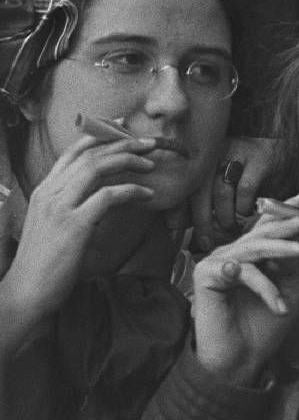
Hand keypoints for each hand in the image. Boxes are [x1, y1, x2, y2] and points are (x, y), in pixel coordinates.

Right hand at [2, 134, 156, 349]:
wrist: (27, 293)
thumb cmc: (44, 264)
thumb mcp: (53, 225)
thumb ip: (69, 206)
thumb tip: (97, 197)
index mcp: (44, 190)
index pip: (73, 152)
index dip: (100, 136)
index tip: (122, 126)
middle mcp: (50, 192)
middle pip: (90, 154)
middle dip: (123, 143)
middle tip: (149, 142)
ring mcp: (60, 207)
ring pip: (98, 168)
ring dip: (129, 161)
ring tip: (150, 163)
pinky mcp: (74, 224)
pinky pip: (109, 196)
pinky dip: (132, 190)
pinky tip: (148, 194)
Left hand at [172, 136, 275, 250]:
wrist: (275, 146)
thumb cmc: (242, 170)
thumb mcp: (217, 177)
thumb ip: (200, 198)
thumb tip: (180, 226)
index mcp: (199, 156)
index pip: (182, 185)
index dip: (176, 210)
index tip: (175, 230)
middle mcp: (214, 152)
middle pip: (199, 190)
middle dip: (201, 221)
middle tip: (205, 242)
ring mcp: (236, 153)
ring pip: (221, 192)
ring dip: (225, 217)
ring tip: (229, 228)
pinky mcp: (258, 159)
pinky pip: (245, 190)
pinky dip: (243, 207)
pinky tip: (245, 213)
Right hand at [191, 192, 298, 382]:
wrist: (240, 362)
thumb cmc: (263, 327)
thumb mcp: (288, 290)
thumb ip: (292, 263)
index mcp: (250, 256)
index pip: (268, 227)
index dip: (286, 211)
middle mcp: (232, 254)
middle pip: (264, 232)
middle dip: (292, 222)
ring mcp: (217, 262)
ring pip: (257, 248)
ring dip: (288, 249)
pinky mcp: (206, 274)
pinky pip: (245, 273)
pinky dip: (266, 289)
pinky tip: (279, 308)